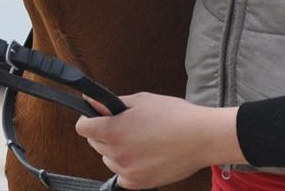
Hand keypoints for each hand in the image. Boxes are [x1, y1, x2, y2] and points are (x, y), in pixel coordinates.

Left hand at [75, 92, 244, 188]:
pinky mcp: (138, 183)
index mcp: (114, 130)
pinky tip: (144, 156)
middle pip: (95, 143)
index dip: (89, 119)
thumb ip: (111, 104)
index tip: (97, 117)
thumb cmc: (174, 115)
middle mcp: (116, 153)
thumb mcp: (141, 101)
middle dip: (105, 133)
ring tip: (141, 140)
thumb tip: (90, 102)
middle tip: (127, 126)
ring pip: (108, 159)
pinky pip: (122, 175)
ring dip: (116, 150)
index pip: (82, 127)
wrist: (201, 137)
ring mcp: (127, 170)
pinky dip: (128, 167)